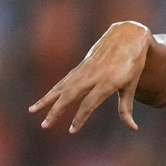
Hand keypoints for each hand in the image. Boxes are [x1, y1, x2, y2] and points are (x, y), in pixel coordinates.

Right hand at [29, 21, 151, 132]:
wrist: (126, 35)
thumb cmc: (133, 63)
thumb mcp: (132, 85)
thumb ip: (126, 108)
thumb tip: (133, 128)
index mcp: (107, 82)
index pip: (89, 103)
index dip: (80, 117)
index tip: (73, 130)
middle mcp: (92, 76)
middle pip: (70, 95)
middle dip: (56, 111)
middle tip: (45, 125)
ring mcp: (84, 70)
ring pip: (62, 87)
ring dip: (46, 100)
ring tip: (32, 111)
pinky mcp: (80, 66)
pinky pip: (64, 80)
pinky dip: (53, 90)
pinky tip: (43, 100)